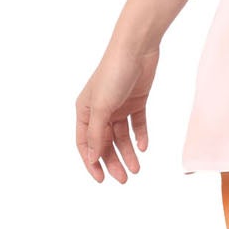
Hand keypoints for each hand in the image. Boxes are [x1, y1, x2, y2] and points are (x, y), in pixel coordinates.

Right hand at [76, 39, 159, 183]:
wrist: (136, 49)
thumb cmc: (113, 74)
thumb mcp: (102, 108)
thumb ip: (97, 134)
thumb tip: (91, 158)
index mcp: (84, 111)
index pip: (85, 143)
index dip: (91, 162)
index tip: (101, 179)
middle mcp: (100, 110)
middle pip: (105, 142)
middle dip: (113, 161)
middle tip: (124, 179)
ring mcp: (118, 106)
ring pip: (121, 136)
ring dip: (128, 152)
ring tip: (136, 168)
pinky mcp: (136, 101)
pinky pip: (137, 124)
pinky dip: (139, 136)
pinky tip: (143, 148)